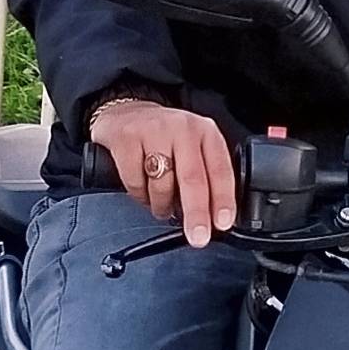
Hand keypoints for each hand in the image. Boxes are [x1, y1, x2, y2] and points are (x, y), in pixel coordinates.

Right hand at [89, 98, 237, 245]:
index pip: (220, 170)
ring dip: (162, 206)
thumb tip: (213, 218)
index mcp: (205, 132)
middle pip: (193, 178)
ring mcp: (153, 131)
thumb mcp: (193, 148)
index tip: (222, 223)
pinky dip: (139, 195)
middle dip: (197, 214)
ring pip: (162, 184)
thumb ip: (205, 175)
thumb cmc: (164, 138)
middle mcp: (182, 128)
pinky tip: (142, 189)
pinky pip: (136, 182)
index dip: (223, 199)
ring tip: (161, 206)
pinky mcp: (126, 138)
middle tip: (198, 238)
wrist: (125, 111)